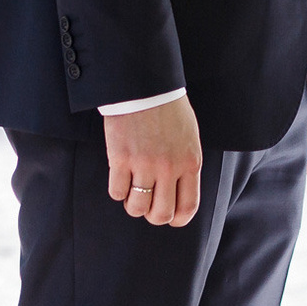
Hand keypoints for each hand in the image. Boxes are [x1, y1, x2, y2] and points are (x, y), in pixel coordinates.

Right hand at [105, 93, 203, 227]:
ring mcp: (144, 164)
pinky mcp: (120, 158)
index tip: (170, 217)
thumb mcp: (189, 137)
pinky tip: (120, 177)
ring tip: (133, 190)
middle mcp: (169, 168)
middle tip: (148, 204)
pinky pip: (117, 192)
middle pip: (160, 214)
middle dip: (153, 215)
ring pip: (137, 208)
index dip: (177, 219)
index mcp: (190, 162)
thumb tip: (179, 193)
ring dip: (133, 204)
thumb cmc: (168, 110)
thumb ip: (186, 165)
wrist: (144, 85)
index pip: (187, 207)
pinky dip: (117, 190)